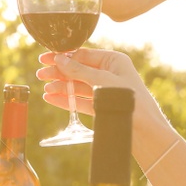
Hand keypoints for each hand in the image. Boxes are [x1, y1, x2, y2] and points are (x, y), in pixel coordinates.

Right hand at [36, 48, 168, 136]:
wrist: (145, 130)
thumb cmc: (130, 99)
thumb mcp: (102, 80)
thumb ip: (79, 70)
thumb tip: (60, 60)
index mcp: (114, 61)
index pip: (83, 55)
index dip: (63, 57)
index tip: (46, 58)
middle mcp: (109, 74)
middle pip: (78, 70)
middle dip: (59, 72)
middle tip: (40, 74)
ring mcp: (105, 91)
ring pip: (78, 86)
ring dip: (62, 87)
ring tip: (46, 89)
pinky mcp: (102, 107)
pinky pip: (80, 101)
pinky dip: (66, 99)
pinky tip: (52, 98)